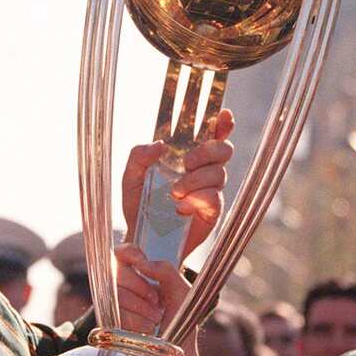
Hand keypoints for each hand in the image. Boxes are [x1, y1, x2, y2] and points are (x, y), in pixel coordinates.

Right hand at [114, 242, 199, 355]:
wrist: (175, 350)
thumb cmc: (180, 318)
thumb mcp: (181, 290)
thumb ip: (165, 270)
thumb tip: (143, 263)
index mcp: (140, 273)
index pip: (123, 252)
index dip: (129, 253)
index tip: (141, 262)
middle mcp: (123, 286)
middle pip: (116, 271)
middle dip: (139, 286)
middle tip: (156, 301)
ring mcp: (114, 304)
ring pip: (116, 294)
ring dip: (141, 307)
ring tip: (155, 318)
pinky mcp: (109, 322)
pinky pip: (116, 314)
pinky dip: (136, 321)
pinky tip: (146, 329)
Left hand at [121, 109, 234, 260]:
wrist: (142, 240)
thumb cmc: (139, 206)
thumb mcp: (131, 177)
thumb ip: (139, 156)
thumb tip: (159, 144)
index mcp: (186, 156)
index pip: (211, 134)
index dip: (221, 123)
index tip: (223, 116)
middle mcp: (202, 170)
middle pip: (224, 149)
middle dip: (207, 150)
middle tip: (187, 162)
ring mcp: (210, 190)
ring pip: (219, 172)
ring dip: (195, 180)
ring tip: (174, 193)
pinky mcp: (212, 211)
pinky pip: (214, 196)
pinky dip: (196, 199)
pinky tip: (181, 207)